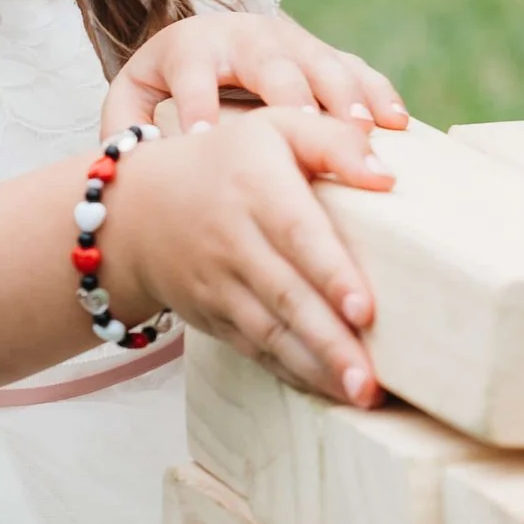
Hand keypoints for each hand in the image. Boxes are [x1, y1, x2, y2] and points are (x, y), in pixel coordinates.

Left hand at [102, 6, 406, 144]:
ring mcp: (293, 42)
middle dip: (288, 96)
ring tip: (359, 133)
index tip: (204, 141)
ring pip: (323, 62)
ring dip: (344, 97)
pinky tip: (398, 124)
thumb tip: (129, 160)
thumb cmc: (169, 83)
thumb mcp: (134, 95)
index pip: (194, 74)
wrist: (209, 43)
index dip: (198, 106)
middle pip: (270, 63)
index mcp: (192, 44)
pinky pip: (359, 69)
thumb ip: (123, 123)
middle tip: (301, 131)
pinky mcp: (326, 54)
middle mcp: (246, 35)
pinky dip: (379, 94)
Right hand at [102, 106, 393, 404]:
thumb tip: (388, 176)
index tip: (364, 310)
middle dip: (330, 341)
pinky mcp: (213, 316)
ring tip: (361, 396)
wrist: (135, 207)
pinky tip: (329, 391)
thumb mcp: (275, 127)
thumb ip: (334, 141)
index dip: (330, 273)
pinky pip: (255, 348)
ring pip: (270, 332)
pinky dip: (292, 372)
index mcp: (256, 186)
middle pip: (287, 295)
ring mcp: (220, 284)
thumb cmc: (227, 161)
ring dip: (316, 367)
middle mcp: (234, 239)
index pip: (297, 233)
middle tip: (371, 379)